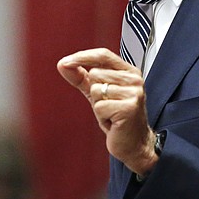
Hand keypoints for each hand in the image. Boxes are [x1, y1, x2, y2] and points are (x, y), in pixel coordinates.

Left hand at [57, 48, 157, 175]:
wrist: (134, 143)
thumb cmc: (118, 118)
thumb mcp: (98, 94)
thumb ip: (82, 78)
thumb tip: (63, 65)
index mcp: (128, 72)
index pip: (103, 55)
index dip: (83, 56)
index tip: (66, 61)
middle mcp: (134, 80)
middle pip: (96, 73)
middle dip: (94, 92)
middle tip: (108, 105)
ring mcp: (133, 93)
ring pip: (96, 90)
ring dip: (98, 106)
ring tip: (111, 114)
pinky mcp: (128, 108)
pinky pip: (99, 107)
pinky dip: (101, 117)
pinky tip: (113, 122)